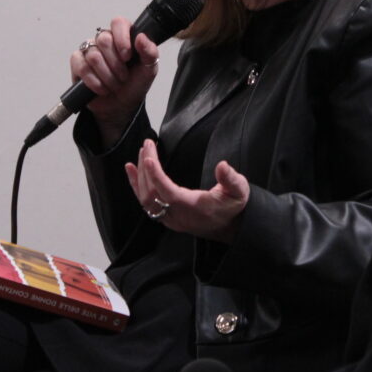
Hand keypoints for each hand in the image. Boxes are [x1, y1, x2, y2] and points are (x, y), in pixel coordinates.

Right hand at [70, 17, 159, 144]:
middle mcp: (104, 40)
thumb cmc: (134, 84)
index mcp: (123, 37)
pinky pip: (82, 67)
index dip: (122, 38)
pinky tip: (101, 88)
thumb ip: (150, 52)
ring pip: (94, 56)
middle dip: (116, 64)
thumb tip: (141, 37)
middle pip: (104, 40)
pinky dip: (94, 82)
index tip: (128, 56)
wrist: (121, 106)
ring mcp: (89, 51)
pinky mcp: (77, 63)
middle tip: (123, 76)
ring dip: (107, 76)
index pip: (118, 23)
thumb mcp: (149, 70)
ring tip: (114, 84)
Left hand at [124, 139, 249, 242]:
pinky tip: (132, 170)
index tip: (149, 158)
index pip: (170, 193)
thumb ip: (231, 179)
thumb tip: (222, 166)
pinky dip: (136, 185)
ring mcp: (170, 218)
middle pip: (153, 193)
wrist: (230, 227)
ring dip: (140, 175)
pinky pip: (146, 203)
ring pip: (146, 199)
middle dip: (147, 168)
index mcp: (194, 208)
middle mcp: (178, 216)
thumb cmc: (233, 207)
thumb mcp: (239, 191)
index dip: (157, 177)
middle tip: (148, 144)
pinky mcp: (166, 217)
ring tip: (141, 153)